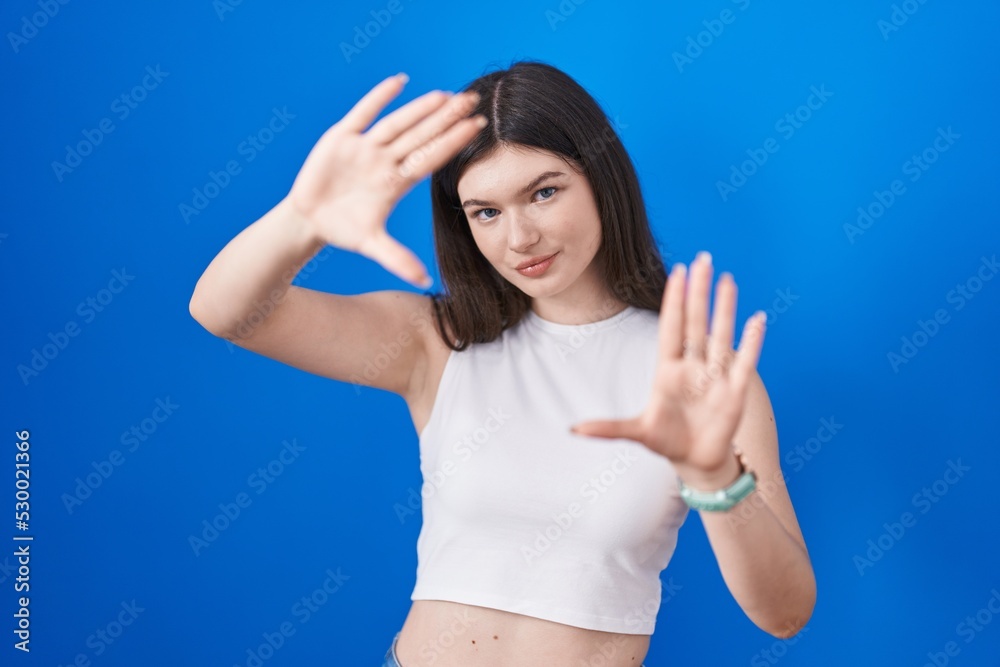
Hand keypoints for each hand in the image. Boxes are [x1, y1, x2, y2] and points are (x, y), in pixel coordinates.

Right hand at [286, 73, 486, 287]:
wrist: (309, 220)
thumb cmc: (343, 229)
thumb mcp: (372, 244)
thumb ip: (398, 260)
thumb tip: (424, 283)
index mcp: (396, 182)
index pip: (431, 157)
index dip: (453, 142)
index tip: (478, 126)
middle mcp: (385, 160)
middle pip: (421, 135)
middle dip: (446, 119)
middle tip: (473, 99)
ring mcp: (365, 148)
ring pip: (397, 123)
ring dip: (420, 108)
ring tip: (445, 94)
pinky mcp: (340, 138)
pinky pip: (362, 114)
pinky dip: (379, 97)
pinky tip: (400, 81)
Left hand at [569, 251, 766, 488]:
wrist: (695, 460)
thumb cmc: (666, 440)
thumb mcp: (637, 432)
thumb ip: (607, 429)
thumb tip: (573, 430)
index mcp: (667, 370)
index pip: (671, 327)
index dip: (674, 301)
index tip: (678, 272)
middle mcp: (692, 367)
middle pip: (696, 322)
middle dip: (699, 292)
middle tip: (704, 259)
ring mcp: (715, 377)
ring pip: (720, 335)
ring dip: (725, 309)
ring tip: (728, 280)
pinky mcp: (735, 392)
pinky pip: (745, 362)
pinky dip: (752, 342)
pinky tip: (757, 319)